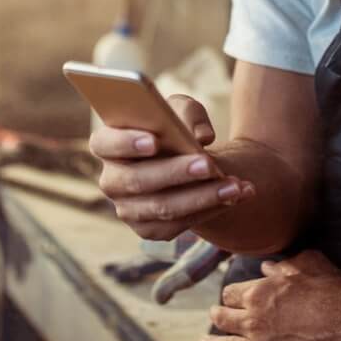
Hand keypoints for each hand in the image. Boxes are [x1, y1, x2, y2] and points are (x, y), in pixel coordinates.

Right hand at [88, 94, 254, 239]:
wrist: (183, 163)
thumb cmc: (174, 130)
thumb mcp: (180, 111)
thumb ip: (188, 113)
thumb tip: (200, 137)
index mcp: (107, 145)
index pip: (105, 144)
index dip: (125, 143)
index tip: (153, 141)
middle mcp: (111, 180)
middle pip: (137, 180)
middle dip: (175, 173)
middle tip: (209, 165)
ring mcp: (127, 209)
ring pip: (163, 207)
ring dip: (202, 197)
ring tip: (234, 185)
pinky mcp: (148, 229)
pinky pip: (178, 225)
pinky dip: (210, 210)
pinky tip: (235, 196)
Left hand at [202, 251, 340, 340]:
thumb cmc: (335, 291)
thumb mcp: (308, 265)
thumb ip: (283, 266)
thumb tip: (266, 267)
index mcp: (258, 293)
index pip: (230, 293)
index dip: (233, 294)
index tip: (234, 296)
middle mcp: (254, 320)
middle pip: (222, 317)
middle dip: (220, 314)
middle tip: (217, 314)